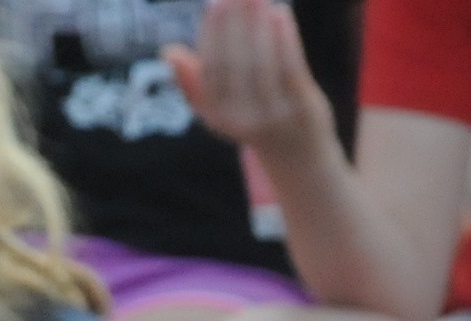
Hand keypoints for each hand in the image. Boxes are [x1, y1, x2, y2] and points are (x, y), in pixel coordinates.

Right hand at [166, 0, 337, 162]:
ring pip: (262, 63)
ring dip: (259, 25)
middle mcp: (243, 120)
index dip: (212, 35)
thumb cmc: (254, 117)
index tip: (216, 3)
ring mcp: (274, 115)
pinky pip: (290, 67)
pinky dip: (285, 37)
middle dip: (235, 23)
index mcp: (217, 116)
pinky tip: (280, 13)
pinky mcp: (302, 108)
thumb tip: (168, 52)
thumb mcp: (219, 106)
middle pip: (235, 64)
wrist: (298, 155)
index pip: (211, 70)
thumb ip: (195, 80)